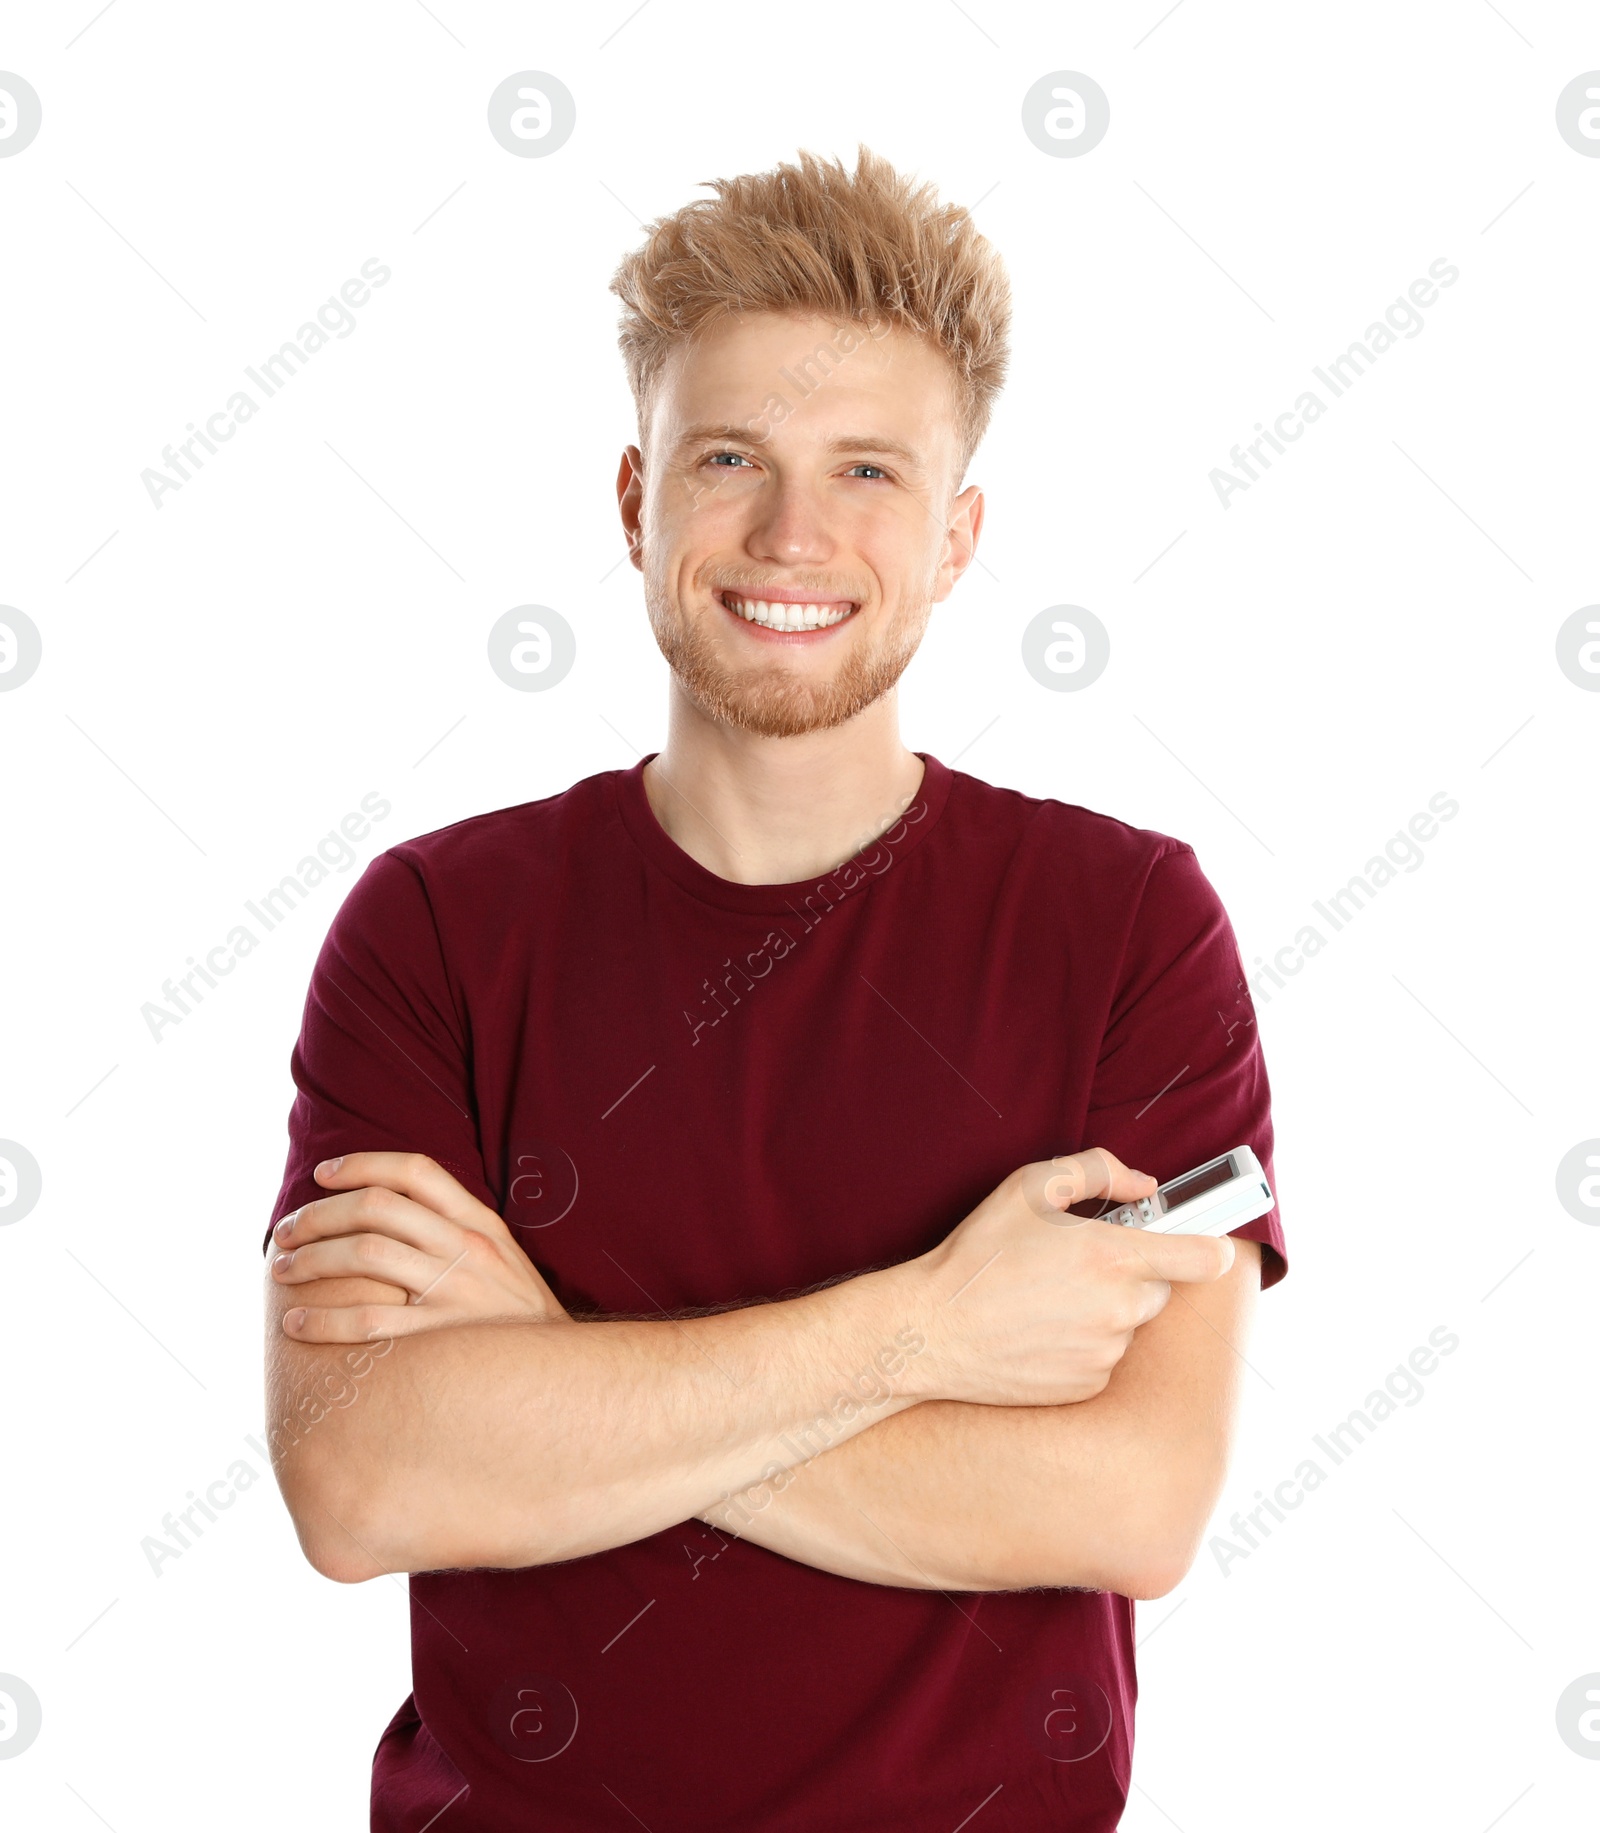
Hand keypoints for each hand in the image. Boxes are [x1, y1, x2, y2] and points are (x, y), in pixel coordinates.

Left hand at [271, 1151, 568, 1341]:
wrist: (563, 1376)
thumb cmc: (516, 1318)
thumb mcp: (501, 1258)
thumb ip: (456, 1230)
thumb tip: (389, 1207)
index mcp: (480, 1224)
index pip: (416, 1171)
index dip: (363, 1164)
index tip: (323, 1173)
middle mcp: (468, 1249)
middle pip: (378, 1208)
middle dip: (319, 1214)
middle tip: (285, 1231)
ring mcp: (456, 1292)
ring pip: (366, 1255)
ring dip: (312, 1259)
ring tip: (282, 1270)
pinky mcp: (441, 1340)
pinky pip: (367, 1322)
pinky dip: (323, 1319)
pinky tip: (296, 1323)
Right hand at [904, 1147, 1235, 1406]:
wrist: (932, 1330)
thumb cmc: (979, 1254)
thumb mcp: (1029, 1187)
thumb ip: (1097, 1171)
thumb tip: (1145, 1185)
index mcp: (1113, 1257)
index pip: (1203, 1258)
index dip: (1211, 1247)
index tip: (1207, 1244)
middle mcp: (1119, 1309)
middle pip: (1160, 1290)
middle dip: (1133, 1275)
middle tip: (1081, 1264)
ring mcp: (1105, 1353)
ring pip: (1129, 1325)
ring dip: (1106, 1311)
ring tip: (1047, 1298)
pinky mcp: (1087, 1386)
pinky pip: (1104, 1358)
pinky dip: (1084, 1344)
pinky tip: (1040, 1330)